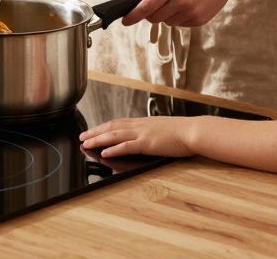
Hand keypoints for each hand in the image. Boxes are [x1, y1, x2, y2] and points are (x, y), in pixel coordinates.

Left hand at [80, 116, 196, 158]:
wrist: (193, 131)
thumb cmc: (182, 132)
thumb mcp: (162, 128)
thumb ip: (151, 132)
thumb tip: (145, 136)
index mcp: (143, 122)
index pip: (118, 123)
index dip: (103, 126)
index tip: (93, 130)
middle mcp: (139, 126)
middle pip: (111, 127)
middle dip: (95, 132)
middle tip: (82, 136)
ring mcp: (142, 134)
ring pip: (114, 135)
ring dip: (99, 139)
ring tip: (87, 144)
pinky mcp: (147, 144)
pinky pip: (126, 146)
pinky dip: (114, 149)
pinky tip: (105, 153)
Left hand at [119, 0, 238, 26]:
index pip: (146, 7)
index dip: (133, 16)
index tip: (124, 21)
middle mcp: (182, 2)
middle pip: (154, 17)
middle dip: (150, 13)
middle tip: (156, 1)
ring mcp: (192, 12)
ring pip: (167, 22)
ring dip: (165, 14)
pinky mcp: (200, 20)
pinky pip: (180, 24)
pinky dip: (178, 16)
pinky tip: (188, 3)